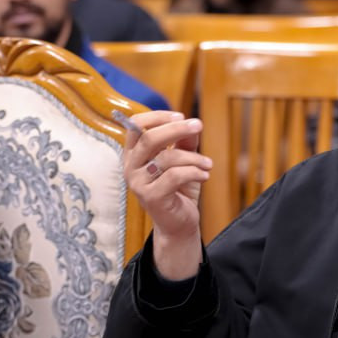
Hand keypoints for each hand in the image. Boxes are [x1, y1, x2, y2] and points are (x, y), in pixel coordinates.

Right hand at [121, 111, 211, 279]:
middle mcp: (130, 167)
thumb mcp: (183, 160)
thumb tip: (193, 125)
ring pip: (166, 158)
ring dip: (193, 157)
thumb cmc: (179, 188)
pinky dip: (194, 172)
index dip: (158, 116)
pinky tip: (205, 175)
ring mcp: (138, 183)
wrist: (179, 222)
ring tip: (208, 164)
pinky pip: (175, 176)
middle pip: (148, 138)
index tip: (181, 115)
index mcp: (133, 153)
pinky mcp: (151, 197)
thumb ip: (184, 142)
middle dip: (176, 129)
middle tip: (199, 125)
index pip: (135, 125)